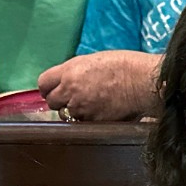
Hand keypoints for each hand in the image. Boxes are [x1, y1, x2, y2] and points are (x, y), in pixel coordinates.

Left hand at [38, 51, 159, 121]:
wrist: (141, 82)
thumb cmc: (123, 66)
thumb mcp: (93, 61)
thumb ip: (75, 72)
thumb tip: (66, 81)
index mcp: (70, 71)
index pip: (43, 83)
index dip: (47, 88)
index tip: (51, 90)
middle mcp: (70, 90)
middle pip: (51, 102)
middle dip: (59, 101)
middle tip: (70, 99)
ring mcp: (80, 109)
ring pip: (65, 115)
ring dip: (72, 112)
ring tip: (88, 105)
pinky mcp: (91, 122)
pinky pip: (81, 124)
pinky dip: (86, 120)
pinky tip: (98, 112)